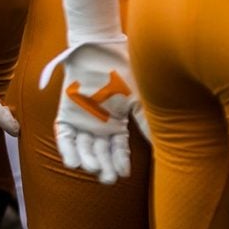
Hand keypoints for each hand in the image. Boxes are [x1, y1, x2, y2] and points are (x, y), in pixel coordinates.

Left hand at [46, 37, 139, 184]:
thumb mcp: (139, 99)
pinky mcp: (66, 113)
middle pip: (101, 152)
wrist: (100, 50)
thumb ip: (147, 122)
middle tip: (107, 179)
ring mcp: (82, 120)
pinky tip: (73, 163)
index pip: (118, 149)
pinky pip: (64, 136)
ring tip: (92, 169)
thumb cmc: (123, 72)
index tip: (124, 174)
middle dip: (104, 166)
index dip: (120, 162)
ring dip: (87, 160)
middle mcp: (99, 125)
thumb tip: (163, 145)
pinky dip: (67, 149)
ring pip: (83, 147)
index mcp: (117, 123)